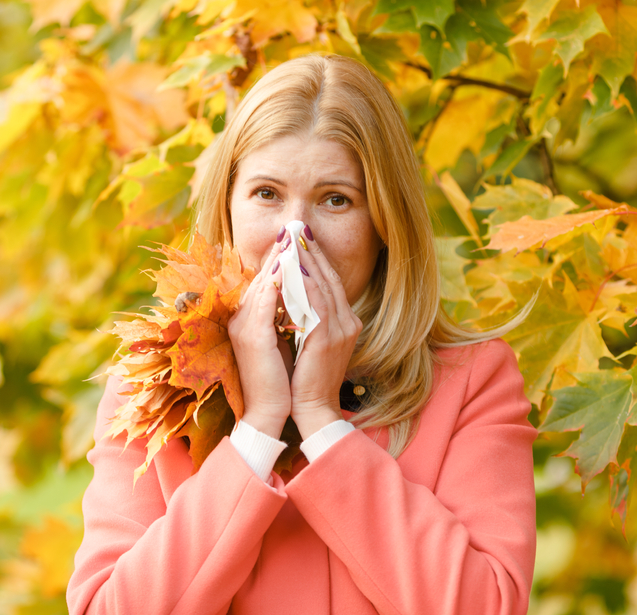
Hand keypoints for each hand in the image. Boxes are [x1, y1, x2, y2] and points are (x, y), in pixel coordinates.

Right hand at [228, 238, 291, 437]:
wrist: (271, 412)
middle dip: (281, 251)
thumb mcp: (283, 341)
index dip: (280, 258)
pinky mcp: (252, 335)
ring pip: (263, 282)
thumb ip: (287, 316)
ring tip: (296, 238)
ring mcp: (244, 325)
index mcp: (248, 319)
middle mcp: (241, 317)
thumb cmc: (281, 380)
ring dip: (281, 259)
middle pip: (262, 275)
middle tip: (295, 228)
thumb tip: (302, 295)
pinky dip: (279, 281)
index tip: (296, 239)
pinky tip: (292, 266)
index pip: (264, 280)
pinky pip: (265, 299)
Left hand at [290, 226, 362, 438]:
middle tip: (297, 227)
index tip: (302, 236)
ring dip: (306, 261)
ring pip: (322, 286)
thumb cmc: (304, 378)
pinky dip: (303, 284)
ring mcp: (340, 330)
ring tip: (292, 240)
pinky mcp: (326, 339)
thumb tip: (290, 290)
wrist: (311, 409)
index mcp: (344, 322)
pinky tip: (292, 269)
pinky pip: (315, 304)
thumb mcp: (308, 340)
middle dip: (312, 251)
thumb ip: (306, 316)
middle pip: (329, 277)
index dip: (316, 258)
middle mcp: (347, 322)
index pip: (330, 281)